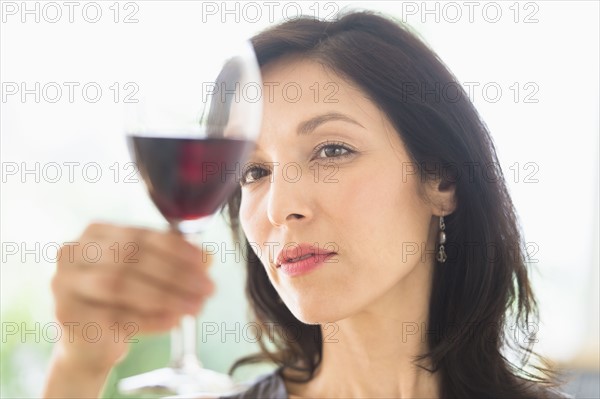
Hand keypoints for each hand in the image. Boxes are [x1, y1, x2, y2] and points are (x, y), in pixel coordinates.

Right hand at [49, 222, 214, 374]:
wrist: (89, 345)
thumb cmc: (121, 302)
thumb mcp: (149, 277)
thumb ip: (175, 262)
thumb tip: (209, 257)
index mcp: (95, 233)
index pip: (141, 235)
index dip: (177, 248)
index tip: (206, 262)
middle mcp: (73, 253)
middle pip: (132, 259)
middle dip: (176, 274)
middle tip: (208, 288)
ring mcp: (65, 284)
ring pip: (122, 285)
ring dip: (166, 296)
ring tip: (196, 307)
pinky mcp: (68, 315)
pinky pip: (115, 316)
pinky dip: (150, 319)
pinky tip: (173, 321)